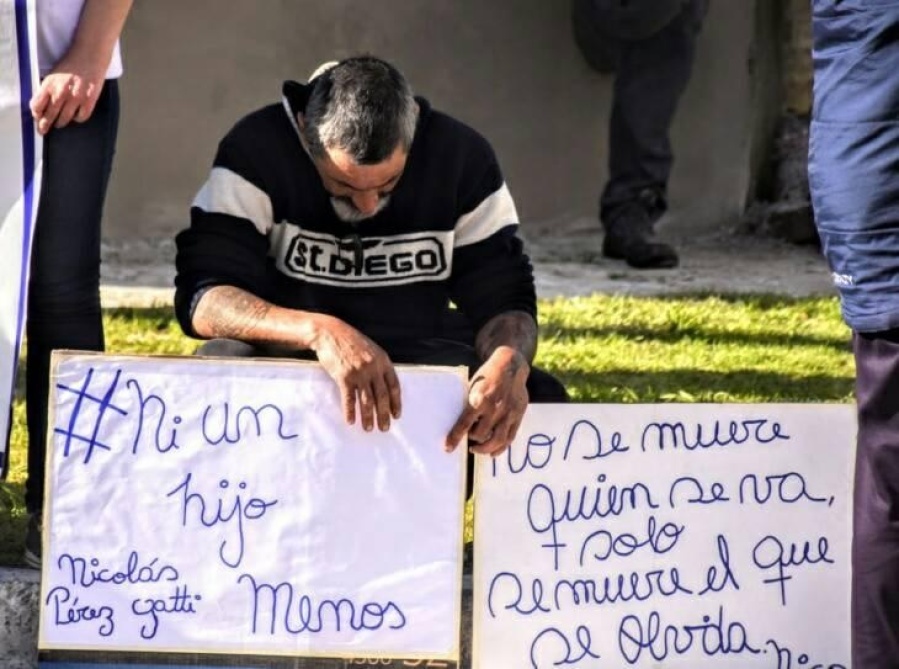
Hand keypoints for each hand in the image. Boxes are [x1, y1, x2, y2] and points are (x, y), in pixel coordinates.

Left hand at [30, 55, 106, 134]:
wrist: (89, 56)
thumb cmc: (71, 64)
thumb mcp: (53, 75)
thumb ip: (47, 89)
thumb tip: (42, 105)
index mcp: (49, 85)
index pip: (37, 106)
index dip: (36, 115)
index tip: (37, 118)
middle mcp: (61, 93)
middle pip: (49, 116)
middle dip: (45, 125)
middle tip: (44, 129)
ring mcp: (76, 98)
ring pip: (65, 119)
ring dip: (61, 122)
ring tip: (60, 122)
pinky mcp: (89, 100)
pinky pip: (81, 117)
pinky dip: (77, 118)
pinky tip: (76, 115)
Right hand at [311, 316, 401, 431]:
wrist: (331, 333)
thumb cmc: (351, 342)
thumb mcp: (372, 350)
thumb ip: (379, 366)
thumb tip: (384, 386)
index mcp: (383, 361)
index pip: (394, 386)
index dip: (396, 403)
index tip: (396, 415)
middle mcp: (373, 368)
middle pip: (382, 396)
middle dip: (384, 414)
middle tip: (384, 428)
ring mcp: (359, 373)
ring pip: (367, 400)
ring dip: (368, 417)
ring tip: (368, 428)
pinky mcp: (344, 377)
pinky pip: (349, 398)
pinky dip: (350, 411)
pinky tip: (351, 421)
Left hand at [446, 347, 528, 456]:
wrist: (510, 365)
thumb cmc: (487, 376)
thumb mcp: (473, 386)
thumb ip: (469, 404)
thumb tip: (460, 425)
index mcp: (479, 398)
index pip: (464, 423)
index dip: (455, 437)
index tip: (448, 448)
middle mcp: (494, 407)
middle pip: (480, 435)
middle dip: (472, 439)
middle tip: (468, 440)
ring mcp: (508, 413)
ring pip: (496, 440)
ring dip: (484, 449)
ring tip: (477, 449)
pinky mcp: (518, 415)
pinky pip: (509, 438)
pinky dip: (500, 448)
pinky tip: (492, 452)